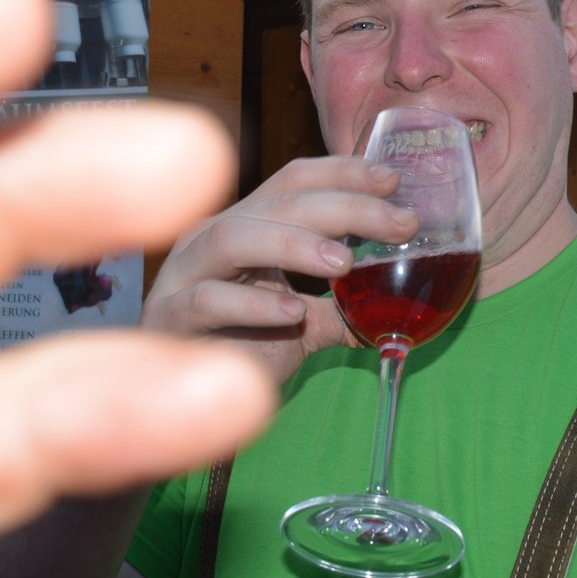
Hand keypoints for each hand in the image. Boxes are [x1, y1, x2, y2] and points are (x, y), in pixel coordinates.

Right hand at [140, 155, 417, 384]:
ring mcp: (185, 272)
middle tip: (400, 223)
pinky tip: (293, 314)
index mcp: (247, 223)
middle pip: (280, 201)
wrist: (175, 405)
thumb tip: (406, 303)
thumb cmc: (237, 349)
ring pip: (235, 236)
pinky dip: (253, 304)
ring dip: (295, 243)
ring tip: (345, 262)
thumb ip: (344, 306)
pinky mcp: (170, 317)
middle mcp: (213, 235)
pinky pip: (207, 300)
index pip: (296, 178)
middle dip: (346, 206)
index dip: (345, 172)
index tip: (394, 180)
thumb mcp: (302, 322)